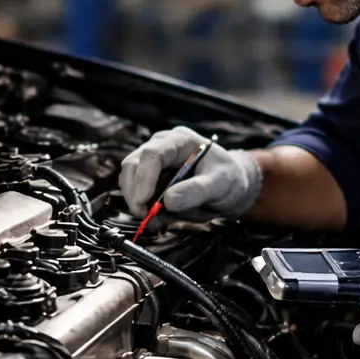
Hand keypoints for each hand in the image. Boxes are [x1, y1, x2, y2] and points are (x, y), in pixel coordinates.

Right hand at [118, 126, 261, 219]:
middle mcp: (161, 146)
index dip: (144, 178)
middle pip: (132, 165)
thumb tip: (169, 201)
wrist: (229, 187)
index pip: (152, 154)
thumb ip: (197, 191)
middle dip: (134, 192)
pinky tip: (158, 218)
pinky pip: (137, 193)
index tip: (144, 202)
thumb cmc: (228, 179)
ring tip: (158, 218)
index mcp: (180, 141)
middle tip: (145, 216)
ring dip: (138, 201)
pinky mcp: (150, 178)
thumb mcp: (220, 184)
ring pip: (129, 180)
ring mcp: (153, 162)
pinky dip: (143, 207)